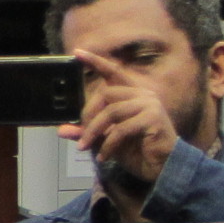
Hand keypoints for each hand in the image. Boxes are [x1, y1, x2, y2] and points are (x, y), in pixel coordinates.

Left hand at [69, 46, 182, 198]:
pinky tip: (104, 156)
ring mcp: (151, 105)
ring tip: (86, 147)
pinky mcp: (154, 118)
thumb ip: (86, 132)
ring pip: (112, 111)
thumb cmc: (136, 151)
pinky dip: (109, 143)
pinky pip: (122, 128)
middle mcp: (143, 95)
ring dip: (94, 131)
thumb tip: (62, 130)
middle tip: (82, 136)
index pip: (113, 72)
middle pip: (106, 94)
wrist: (161, 168)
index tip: (77, 53)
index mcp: (132, 94)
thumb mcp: (105, 139)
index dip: (95, 62)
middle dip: (88, 116)